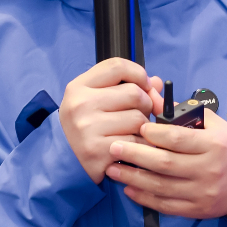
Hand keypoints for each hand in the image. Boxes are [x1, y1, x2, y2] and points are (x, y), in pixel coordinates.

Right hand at [60, 59, 164, 182]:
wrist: (67, 160)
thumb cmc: (88, 126)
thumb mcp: (98, 100)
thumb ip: (127, 86)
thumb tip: (158, 83)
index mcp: (78, 87)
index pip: (117, 66)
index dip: (138, 74)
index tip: (145, 86)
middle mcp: (80, 105)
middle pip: (134, 93)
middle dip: (145, 105)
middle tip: (137, 116)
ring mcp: (87, 128)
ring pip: (139, 119)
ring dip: (143, 128)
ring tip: (131, 133)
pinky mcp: (97, 151)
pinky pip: (136, 143)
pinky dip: (140, 147)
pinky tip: (130, 148)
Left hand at [105, 108, 226, 218]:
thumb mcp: (212, 124)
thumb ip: (181, 111)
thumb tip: (152, 95)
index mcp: (213, 145)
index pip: (177, 139)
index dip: (154, 134)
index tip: (138, 128)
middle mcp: (208, 169)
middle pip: (165, 163)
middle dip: (135, 155)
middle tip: (114, 148)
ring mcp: (203, 192)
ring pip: (161, 186)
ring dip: (133, 178)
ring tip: (113, 169)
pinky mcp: (198, 209)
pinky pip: (166, 205)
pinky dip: (145, 198)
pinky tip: (129, 189)